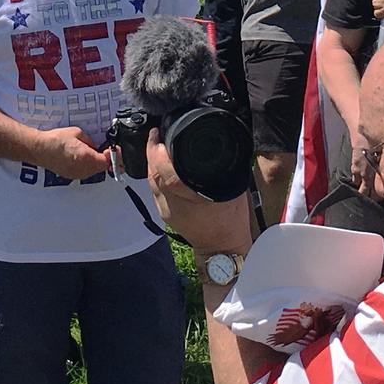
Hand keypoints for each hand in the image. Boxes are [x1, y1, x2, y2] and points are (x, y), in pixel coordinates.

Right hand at [37, 125, 110, 180]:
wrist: (40, 149)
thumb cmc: (56, 140)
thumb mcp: (78, 133)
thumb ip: (90, 141)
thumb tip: (95, 146)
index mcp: (88, 158)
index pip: (108, 161)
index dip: (114, 155)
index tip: (114, 149)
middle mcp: (84, 169)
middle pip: (102, 167)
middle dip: (106, 159)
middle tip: (106, 149)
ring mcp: (77, 174)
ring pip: (94, 171)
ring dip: (96, 163)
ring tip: (91, 151)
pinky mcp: (70, 175)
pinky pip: (84, 172)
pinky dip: (87, 166)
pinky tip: (81, 157)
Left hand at [143, 136, 255, 256]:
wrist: (222, 249)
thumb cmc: (231, 220)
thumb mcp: (232, 189)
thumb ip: (222, 168)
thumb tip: (214, 146)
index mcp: (193, 199)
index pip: (167, 173)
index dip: (159, 152)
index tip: (159, 134)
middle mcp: (175, 205)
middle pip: (153, 175)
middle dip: (151, 152)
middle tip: (156, 134)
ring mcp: (166, 211)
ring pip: (150, 181)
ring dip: (151, 162)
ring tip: (156, 145)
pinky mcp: (164, 214)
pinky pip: (154, 189)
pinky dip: (154, 174)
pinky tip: (159, 164)